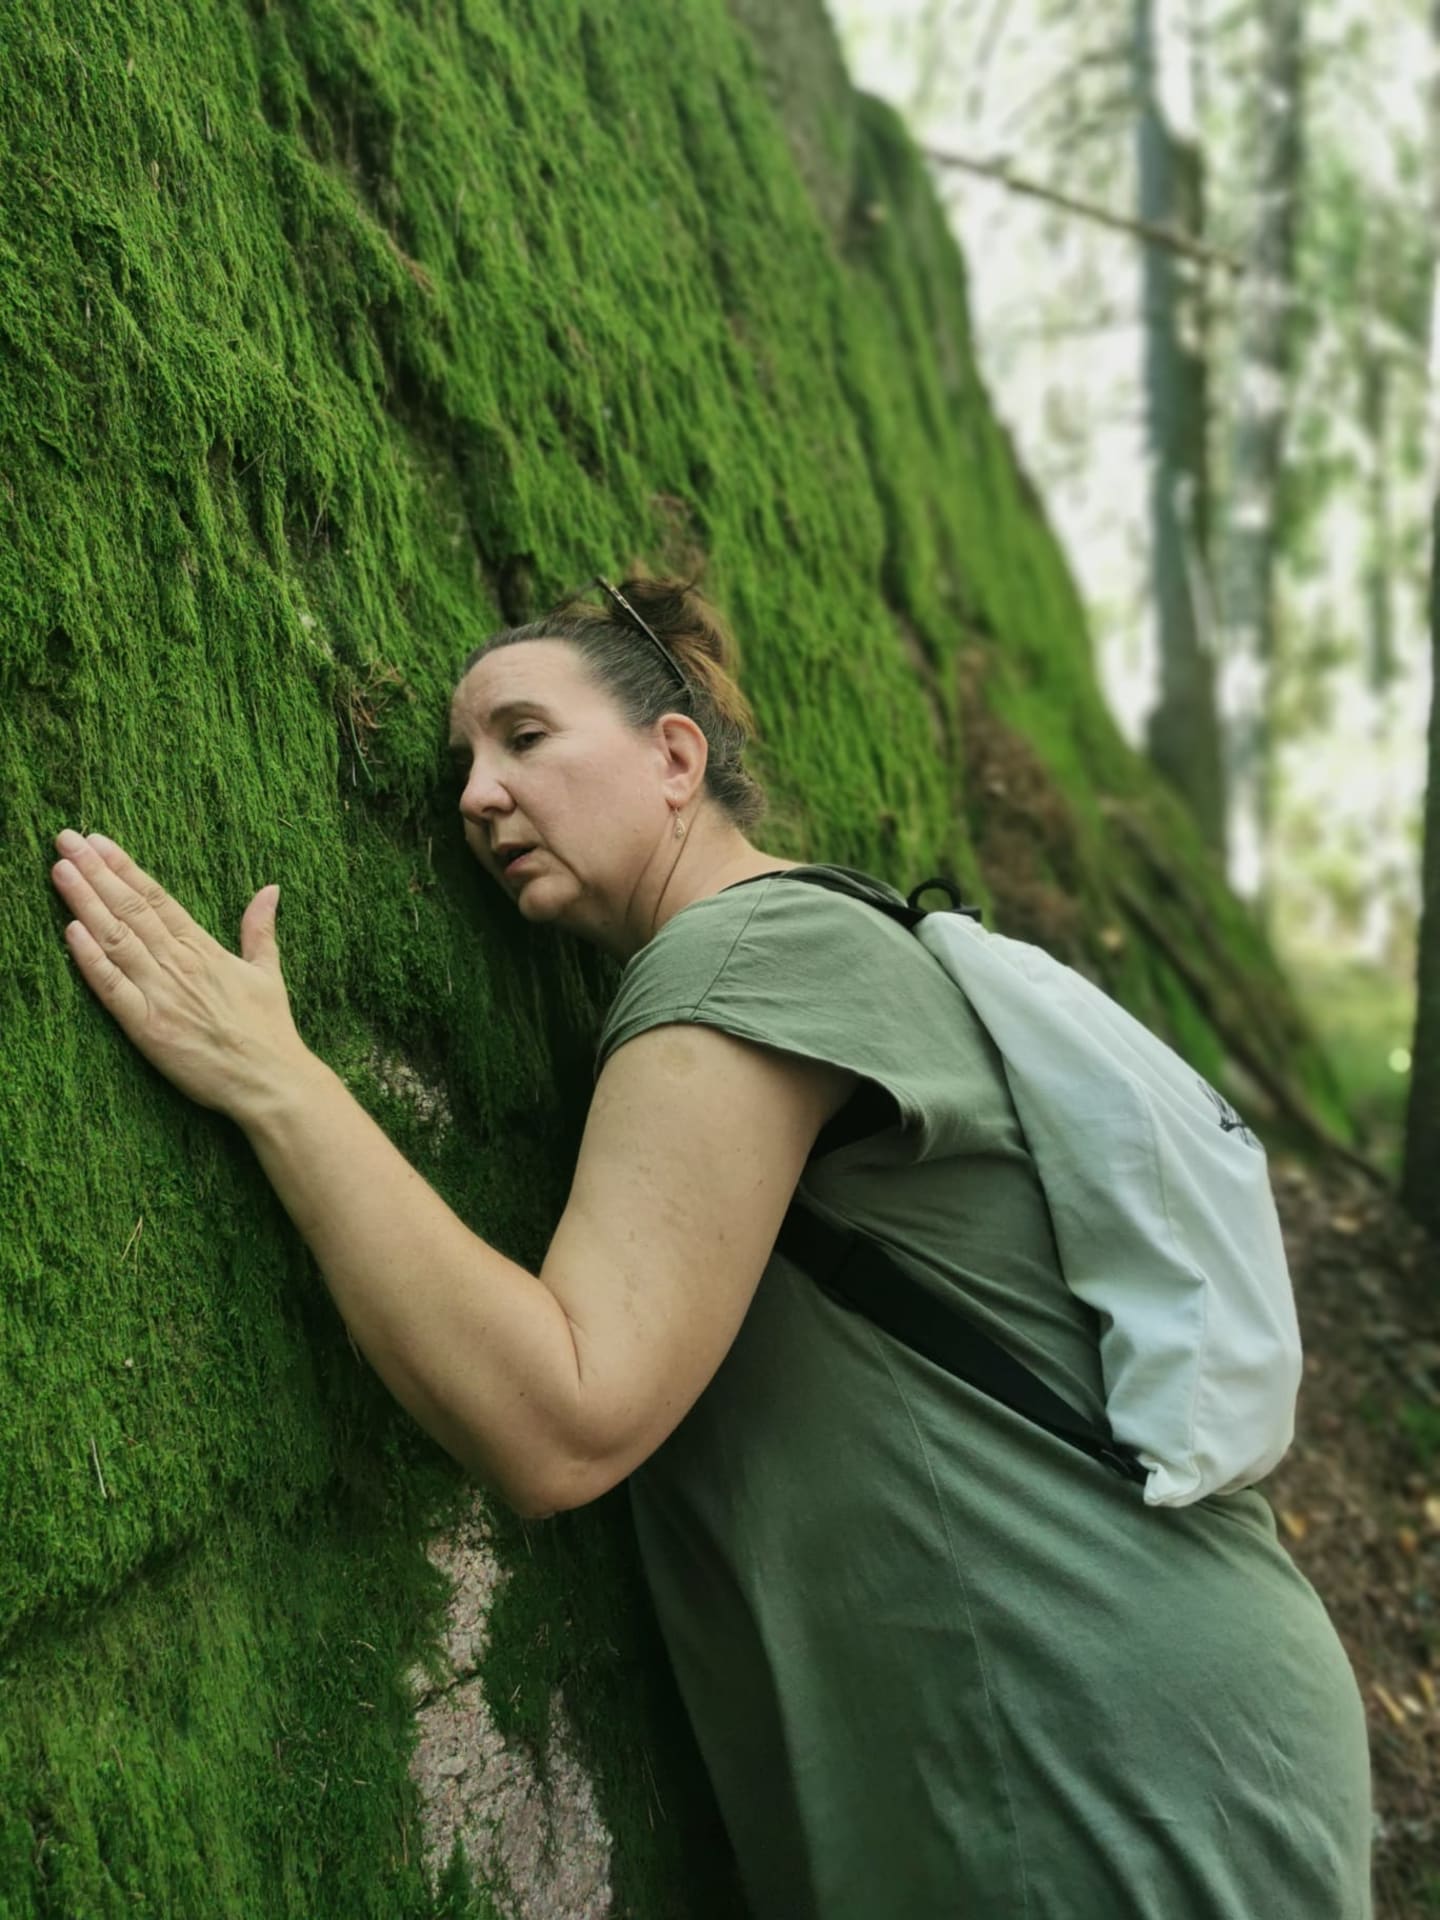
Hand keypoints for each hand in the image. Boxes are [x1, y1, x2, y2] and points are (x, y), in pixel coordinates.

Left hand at [50, 829, 310, 1121]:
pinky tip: (71, 930)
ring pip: (116, 938)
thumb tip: (270, 889)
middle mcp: (179, 964)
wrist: (271, 1080)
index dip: (125, 868)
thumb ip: (260, 929)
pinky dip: (90, 958)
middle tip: (66, 840)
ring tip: (61, 870)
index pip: (157, 898)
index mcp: (205, 949)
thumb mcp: (267, 972)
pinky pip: (112, 987)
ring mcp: (161, 994)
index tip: (98, 842)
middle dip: (95, 872)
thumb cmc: (270, 1031)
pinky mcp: (147, 1027)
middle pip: (131, 909)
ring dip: (86, 902)